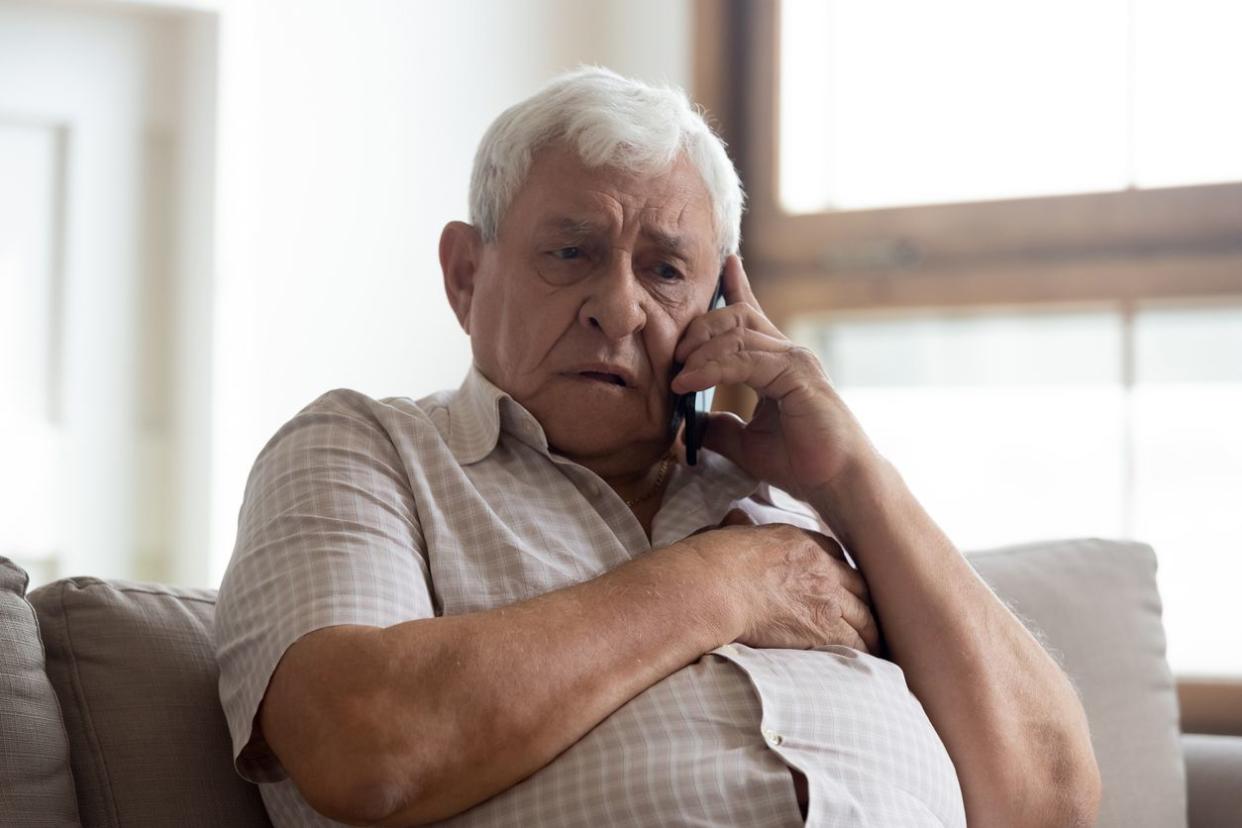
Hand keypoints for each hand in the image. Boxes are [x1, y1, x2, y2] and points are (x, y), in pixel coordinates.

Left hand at [672, 256, 878, 499]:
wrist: (839, 484)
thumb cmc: (802, 463)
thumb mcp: (747, 443)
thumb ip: (721, 427)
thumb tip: (690, 423)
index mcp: (777, 363)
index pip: (752, 316)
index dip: (736, 287)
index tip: (724, 266)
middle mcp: (787, 353)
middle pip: (735, 316)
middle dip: (699, 327)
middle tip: (674, 353)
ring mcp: (794, 359)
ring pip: (737, 333)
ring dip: (700, 351)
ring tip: (677, 374)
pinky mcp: (796, 374)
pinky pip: (745, 360)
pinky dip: (713, 368)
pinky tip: (689, 382)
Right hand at [686, 510, 881, 652]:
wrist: (715, 587)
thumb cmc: (712, 562)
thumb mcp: (729, 533)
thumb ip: (738, 528)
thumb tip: (734, 519)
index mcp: (799, 541)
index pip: (833, 553)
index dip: (840, 570)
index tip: (842, 584)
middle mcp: (820, 566)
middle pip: (857, 585)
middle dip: (865, 602)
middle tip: (868, 618)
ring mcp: (825, 597)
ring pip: (863, 616)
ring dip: (870, 631)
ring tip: (874, 645)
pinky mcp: (822, 627)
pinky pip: (855, 642)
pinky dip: (863, 651)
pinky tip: (866, 660)